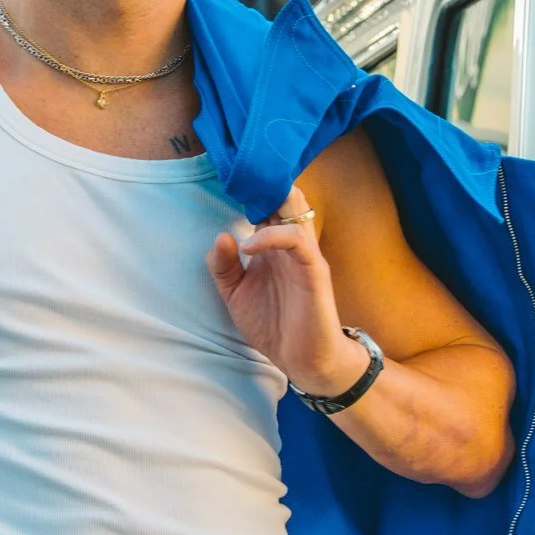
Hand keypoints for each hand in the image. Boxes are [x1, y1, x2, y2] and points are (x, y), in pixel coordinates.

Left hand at [206, 186, 369, 396]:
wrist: (303, 360)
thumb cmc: (273, 326)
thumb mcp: (235, 295)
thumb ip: (223, 267)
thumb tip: (220, 236)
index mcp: (272, 245)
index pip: (266, 203)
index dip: (250, 186)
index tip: (226, 176)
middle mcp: (289, 243)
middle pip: (284, 195)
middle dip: (263, 180)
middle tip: (239, 173)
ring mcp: (303, 254)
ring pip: (296, 208)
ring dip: (271, 197)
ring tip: (245, 199)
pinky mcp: (314, 270)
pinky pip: (297, 240)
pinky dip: (272, 236)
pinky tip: (249, 246)